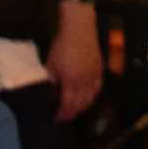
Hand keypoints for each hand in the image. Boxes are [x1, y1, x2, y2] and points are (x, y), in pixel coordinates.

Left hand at [44, 4, 103, 122]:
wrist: (79, 29)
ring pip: (91, 98)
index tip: (56, 118)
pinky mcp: (99, 69)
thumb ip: (50, 81)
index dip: (62, 115)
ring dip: (83, 107)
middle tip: (64, 117)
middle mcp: (85, 82)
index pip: (68, 105)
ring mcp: (94, 76)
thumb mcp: (50, 64)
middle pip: (81, 105)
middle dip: (72, 114)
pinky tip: (88, 97)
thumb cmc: (62, 45)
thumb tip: (48, 92)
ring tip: (75, 110)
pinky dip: (92, 96)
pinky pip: (97, 88)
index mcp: (71, 82)